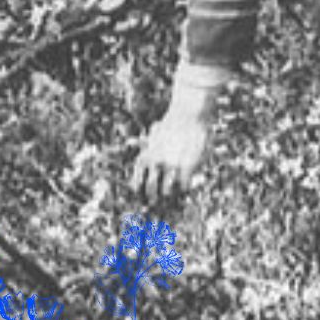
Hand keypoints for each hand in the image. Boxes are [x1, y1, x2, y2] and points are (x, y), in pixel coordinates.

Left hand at [129, 60, 231, 200]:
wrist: (188, 114)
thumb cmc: (172, 123)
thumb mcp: (153, 132)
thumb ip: (144, 142)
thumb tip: (132, 142)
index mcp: (145, 157)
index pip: (137, 185)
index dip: (141, 194)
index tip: (144, 199)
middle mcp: (155, 164)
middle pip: (151, 192)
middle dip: (155, 200)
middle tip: (159, 204)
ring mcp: (171, 166)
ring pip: (167, 193)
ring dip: (171, 195)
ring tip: (175, 196)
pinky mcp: (186, 167)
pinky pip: (184, 188)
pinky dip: (185, 189)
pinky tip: (187, 186)